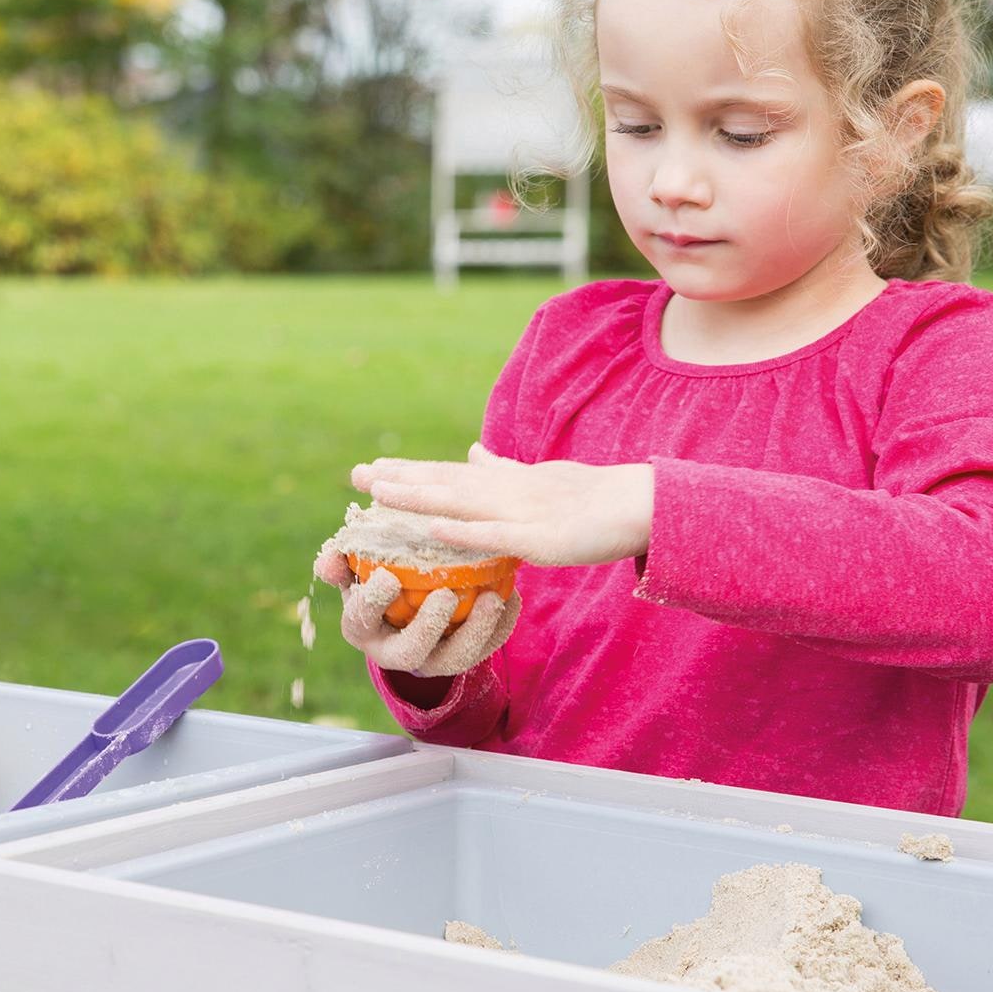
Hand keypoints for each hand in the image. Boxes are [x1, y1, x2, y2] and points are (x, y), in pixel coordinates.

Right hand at [314, 543, 519, 676]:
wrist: (405, 602)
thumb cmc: (377, 574)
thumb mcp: (354, 565)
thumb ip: (341, 559)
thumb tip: (328, 562)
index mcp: (361, 627)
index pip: (361, 618)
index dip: (373, 601)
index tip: (388, 576)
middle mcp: (394, 652)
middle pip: (410, 652)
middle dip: (428, 627)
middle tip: (445, 595)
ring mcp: (431, 658)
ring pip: (454, 659)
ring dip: (475, 632)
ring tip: (491, 599)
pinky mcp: (463, 656)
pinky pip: (485, 649)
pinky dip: (501, 626)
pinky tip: (511, 597)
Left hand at [353, 444, 653, 566]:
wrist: (638, 505)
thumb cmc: (589, 497)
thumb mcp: (537, 479)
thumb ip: (502, 470)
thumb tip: (474, 453)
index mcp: (502, 482)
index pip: (445, 475)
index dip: (407, 472)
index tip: (370, 470)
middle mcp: (503, 491)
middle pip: (441, 484)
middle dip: (397, 480)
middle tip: (355, 475)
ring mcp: (518, 512)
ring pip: (458, 503)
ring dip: (418, 496)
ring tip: (379, 492)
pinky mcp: (537, 538)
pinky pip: (493, 536)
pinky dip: (463, 531)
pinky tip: (433, 530)